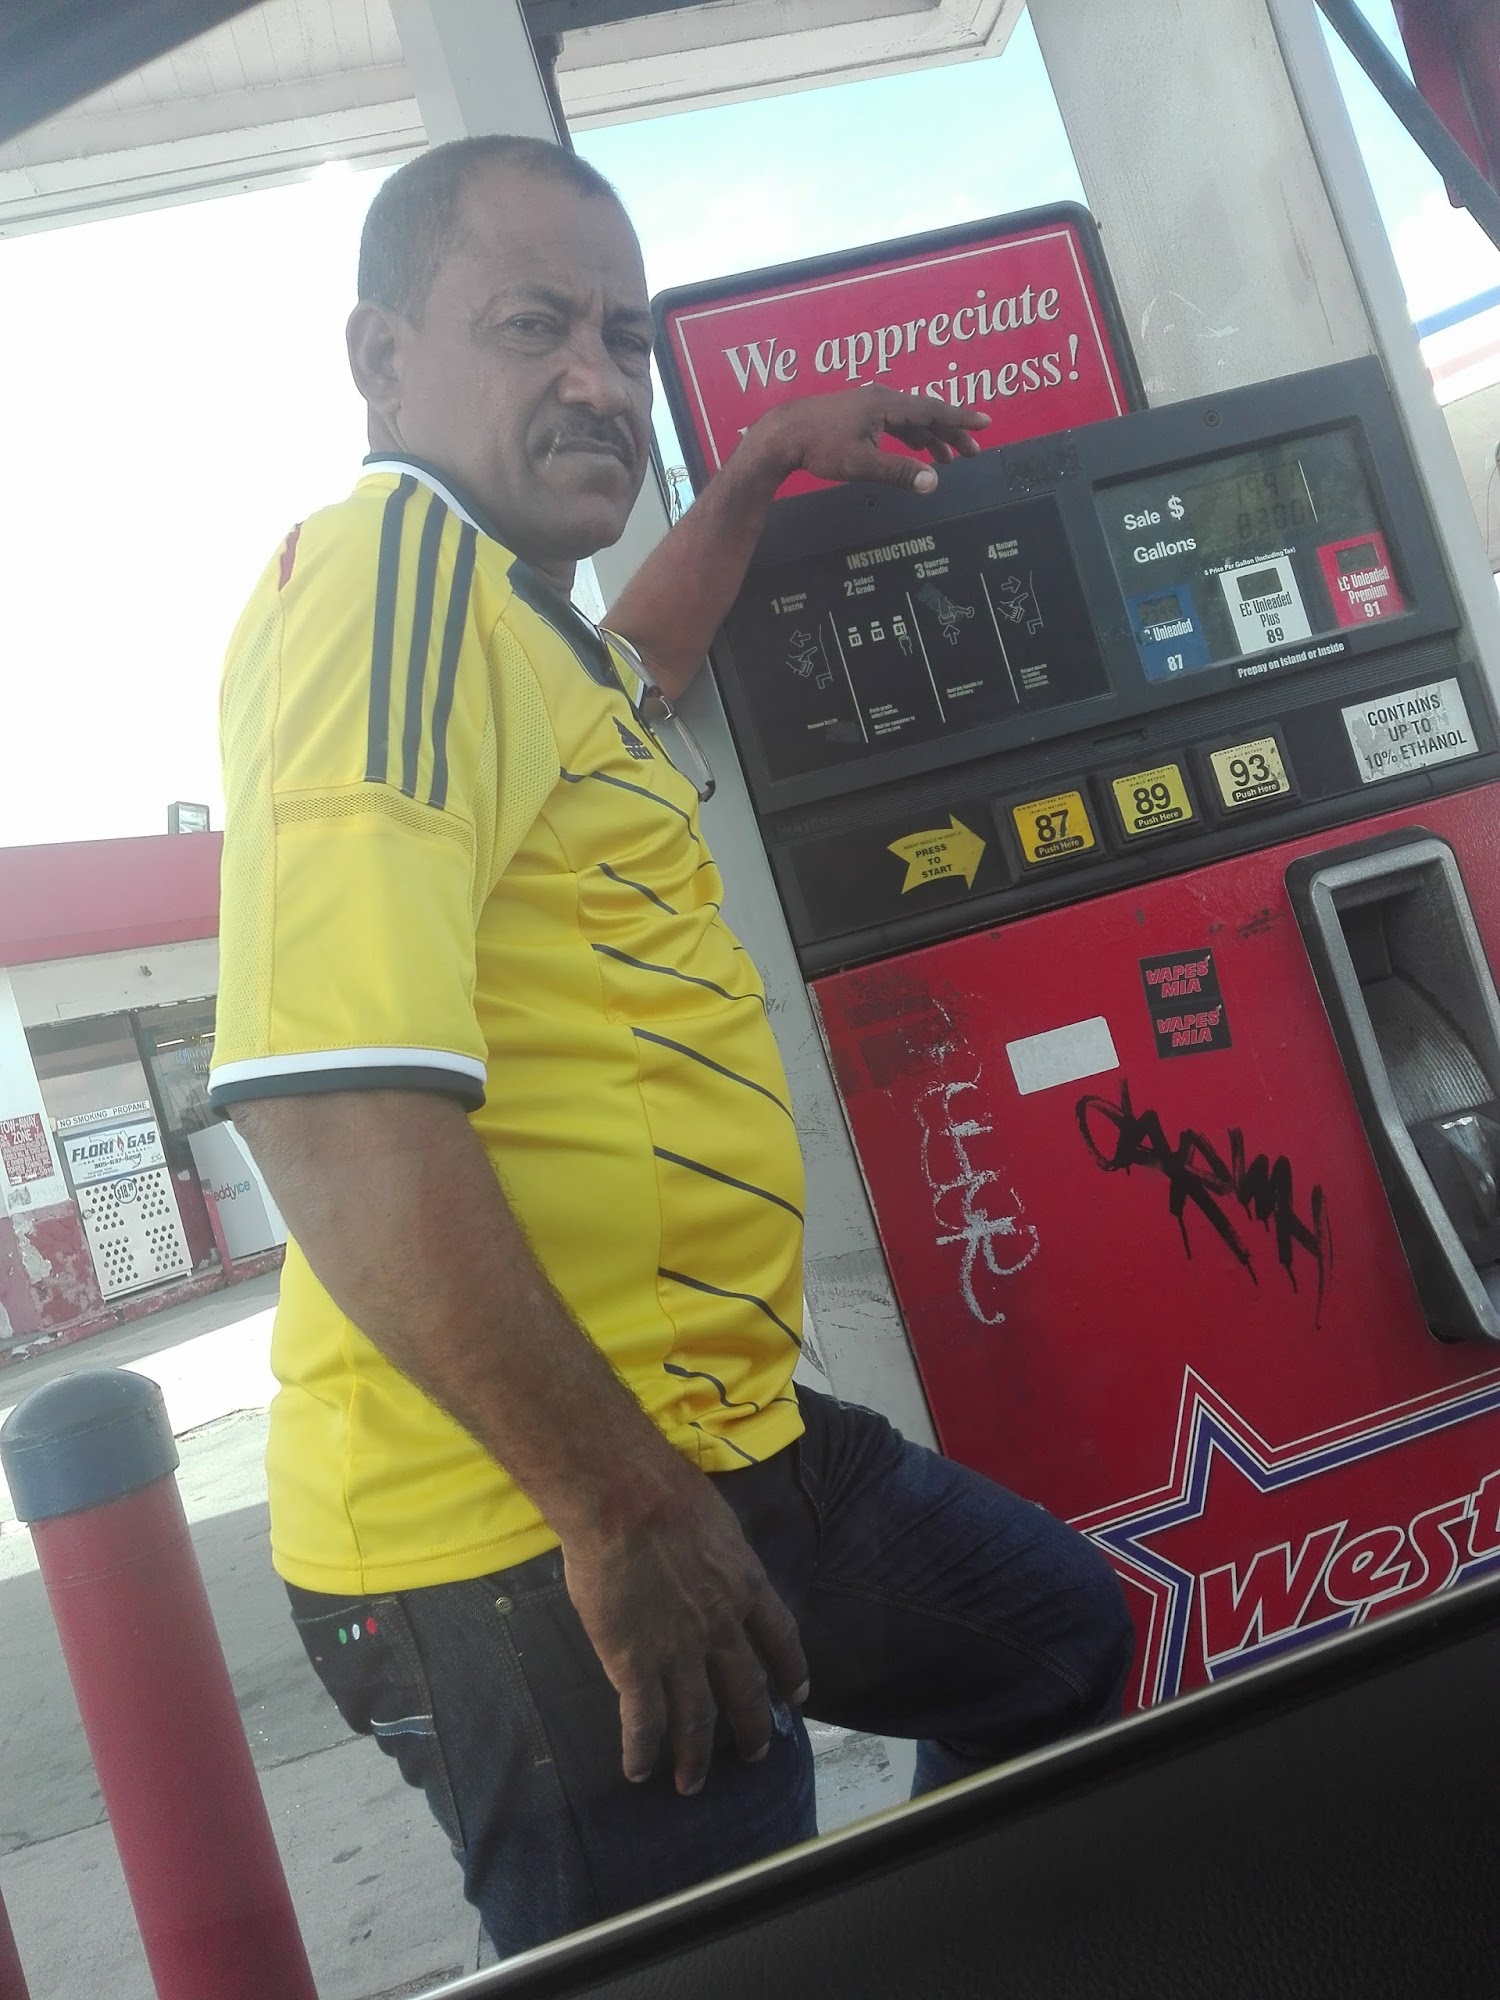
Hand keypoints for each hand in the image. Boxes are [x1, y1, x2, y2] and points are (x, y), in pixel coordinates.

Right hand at [562, 1476, 809, 1795]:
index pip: (780, 1636)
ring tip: (692, 1783)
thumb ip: (718, 1551)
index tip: (795, 1694)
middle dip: (752, 1726)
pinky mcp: (635, 1664)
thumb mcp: (715, 1520)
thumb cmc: (665, 1491)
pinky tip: (638, 1770)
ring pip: (696, 1718)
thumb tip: (709, 1555)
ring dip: (696, 1756)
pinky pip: (643, 1720)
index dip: (790, 1668)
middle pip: (745, 1688)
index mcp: (745, 1585)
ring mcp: (680, 1651)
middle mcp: (722, 1627)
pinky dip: (641, 1750)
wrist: (625, 1500)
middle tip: (755, 1753)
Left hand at [753, 386, 989, 493]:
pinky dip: (911, 435)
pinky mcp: (857, 414)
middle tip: (971, 451)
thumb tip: (933, 483)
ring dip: (931, 436)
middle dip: (951, 432)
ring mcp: (868, 404)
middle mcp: (881, 398)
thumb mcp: (862, 464)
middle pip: (926, 413)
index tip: (984, 423)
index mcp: (887, 404)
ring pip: (910, 418)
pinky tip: (914, 448)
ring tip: (947, 458)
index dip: (961, 418)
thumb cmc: (820, 447)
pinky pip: (895, 422)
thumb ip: (899, 473)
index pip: (934, 410)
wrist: (782, 435)